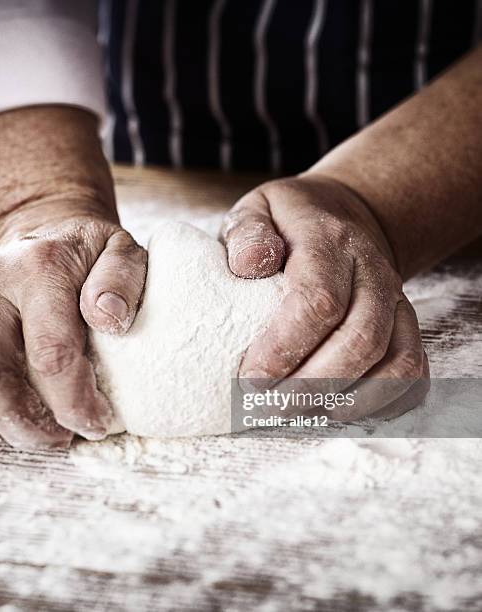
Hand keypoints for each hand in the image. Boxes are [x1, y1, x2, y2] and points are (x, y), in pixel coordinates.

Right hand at [0, 200, 145, 446]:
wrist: (40, 233)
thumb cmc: (86, 255)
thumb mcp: (122, 252)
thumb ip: (122, 281)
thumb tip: (109, 321)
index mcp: (36, 269)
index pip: (49, 354)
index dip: (74, 403)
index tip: (97, 424)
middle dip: (26, 427)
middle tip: (60, 439)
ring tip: (30, 432)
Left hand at [221, 173, 428, 419]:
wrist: (345, 215)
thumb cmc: (289, 223)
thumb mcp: (257, 210)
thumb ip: (246, 234)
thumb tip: (249, 265)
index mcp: (328, 241)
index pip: (317, 300)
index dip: (285, 347)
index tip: (251, 379)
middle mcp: (372, 271)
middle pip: (359, 340)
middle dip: (312, 386)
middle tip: (268, 409)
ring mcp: (395, 300)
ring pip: (394, 362)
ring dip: (347, 400)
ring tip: (299, 415)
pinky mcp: (406, 323)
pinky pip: (413, 371)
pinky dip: (383, 401)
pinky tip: (339, 409)